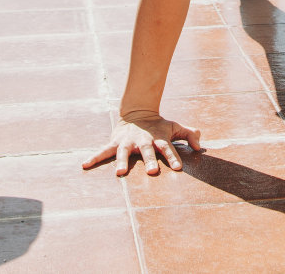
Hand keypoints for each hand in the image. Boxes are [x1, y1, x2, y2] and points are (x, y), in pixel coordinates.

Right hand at [82, 110, 203, 175]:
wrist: (138, 112)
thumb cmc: (159, 125)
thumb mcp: (175, 127)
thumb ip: (189, 134)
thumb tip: (200, 146)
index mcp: (158, 138)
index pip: (168, 148)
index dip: (173, 157)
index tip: (178, 168)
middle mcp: (143, 141)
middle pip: (147, 151)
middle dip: (149, 161)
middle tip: (152, 172)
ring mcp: (128, 142)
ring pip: (124, 152)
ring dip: (121, 162)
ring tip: (119, 173)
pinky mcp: (115, 142)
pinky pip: (103, 151)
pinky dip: (94, 157)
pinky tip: (84, 165)